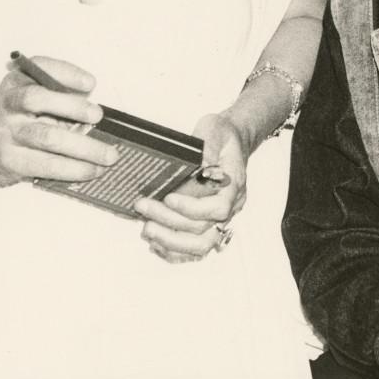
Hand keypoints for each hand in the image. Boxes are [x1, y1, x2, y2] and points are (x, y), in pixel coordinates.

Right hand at [0, 56, 116, 186]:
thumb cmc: (13, 119)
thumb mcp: (26, 97)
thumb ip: (56, 98)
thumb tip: (96, 115)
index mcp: (16, 81)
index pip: (40, 67)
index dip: (66, 73)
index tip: (90, 83)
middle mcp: (7, 103)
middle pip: (37, 100)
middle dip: (73, 107)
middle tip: (98, 116)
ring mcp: (5, 133)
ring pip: (47, 138)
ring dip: (84, 148)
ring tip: (108, 156)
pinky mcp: (10, 160)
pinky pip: (45, 165)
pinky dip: (73, 169)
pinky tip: (91, 171)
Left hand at [136, 112, 247, 263]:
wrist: (229, 140)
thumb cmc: (221, 135)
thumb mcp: (215, 129)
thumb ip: (207, 146)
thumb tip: (197, 165)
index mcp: (234, 184)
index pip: (218, 208)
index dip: (192, 208)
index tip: (169, 197)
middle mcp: (230, 206)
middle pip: (204, 230)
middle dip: (171, 223)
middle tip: (144, 207)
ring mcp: (220, 218)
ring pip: (200, 245)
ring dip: (171, 241)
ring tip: (147, 228)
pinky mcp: (207, 223)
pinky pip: (194, 247)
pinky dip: (174, 249)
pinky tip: (155, 240)